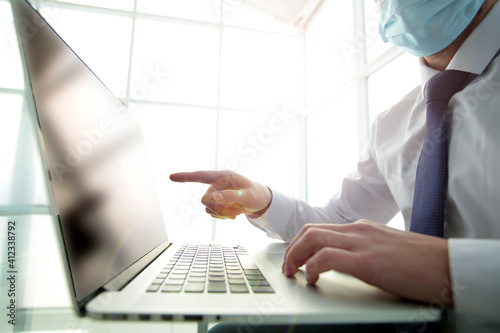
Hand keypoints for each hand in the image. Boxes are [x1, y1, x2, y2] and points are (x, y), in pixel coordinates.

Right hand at [170, 170, 271, 219]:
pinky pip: (211, 213)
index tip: (171, 177)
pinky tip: (233, 214)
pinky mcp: (217, 202)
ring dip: (221, 214)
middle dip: (217, 208)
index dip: (185, 177)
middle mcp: (217, 184)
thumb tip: (211, 198)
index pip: (201, 176)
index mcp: (223, 176)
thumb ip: (230, 196)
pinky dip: (221, 217)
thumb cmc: (256, 195)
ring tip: (236, 212)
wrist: (261, 202)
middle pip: (205, 199)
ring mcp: (216, 193)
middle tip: (234, 211)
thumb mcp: (247, 197)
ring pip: (207, 208)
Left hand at [282, 220, 451, 304]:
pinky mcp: (367, 261)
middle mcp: (357, 230)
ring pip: (313, 238)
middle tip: (288, 267)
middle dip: (292, 248)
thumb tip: (345, 262)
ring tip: (293, 273)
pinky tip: (312, 279)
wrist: (448, 265)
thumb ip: (364, 250)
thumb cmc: (421, 261)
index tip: (294, 258)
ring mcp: (362, 243)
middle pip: (310, 230)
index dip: (300, 243)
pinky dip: (312, 267)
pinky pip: (327, 258)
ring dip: (295, 256)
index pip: (320, 228)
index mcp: (361, 228)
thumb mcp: (385, 249)